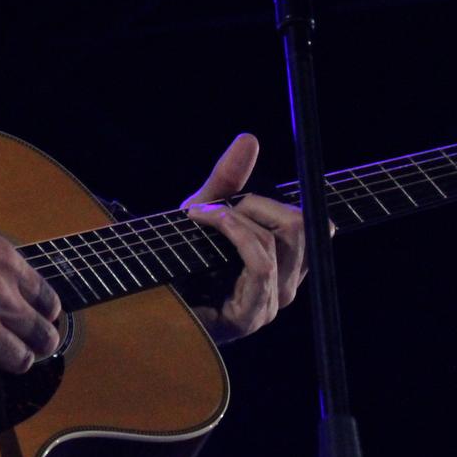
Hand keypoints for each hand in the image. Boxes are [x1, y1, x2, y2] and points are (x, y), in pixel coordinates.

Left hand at [179, 134, 308, 343]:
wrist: (141, 294)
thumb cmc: (175, 255)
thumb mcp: (203, 210)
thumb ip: (228, 179)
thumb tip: (250, 138)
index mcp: (284, 264)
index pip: (315, 225)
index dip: (278, 202)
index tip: (236, 200)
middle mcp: (285, 287)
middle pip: (303, 227)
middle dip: (256, 205)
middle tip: (215, 208)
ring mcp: (270, 305)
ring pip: (279, 240)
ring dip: (236, 218)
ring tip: (200, 216)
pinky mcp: (249, 318)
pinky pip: (261, 262)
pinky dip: (232, 231)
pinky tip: (202, 221)